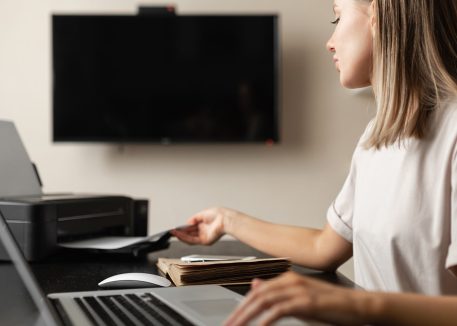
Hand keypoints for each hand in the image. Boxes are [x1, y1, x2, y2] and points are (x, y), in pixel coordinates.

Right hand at [170, 207, 235, 244]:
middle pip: (189, 234)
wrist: (225, 219)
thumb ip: (194, 219)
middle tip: (172, 232)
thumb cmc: (218, 214)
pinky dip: (185, 238)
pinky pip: (192, 241)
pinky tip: (179, 235)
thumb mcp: (202, 214)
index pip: (191, 228)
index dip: (183, 229)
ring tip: (173, 233)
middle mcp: (204, 231)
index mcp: (204, 224)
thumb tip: (187, 222)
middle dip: (180, 233)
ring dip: (180, 236)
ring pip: (189, 238)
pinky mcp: (205, 241)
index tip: (176, 228)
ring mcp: (204, 237)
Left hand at [224, 272, 368, 325]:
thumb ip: (277, 293)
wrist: (357, 305)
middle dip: (239, 311)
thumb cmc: (330, 305)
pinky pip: (280, 310)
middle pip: (256, 295)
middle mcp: (290, 280)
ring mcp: (298, 290)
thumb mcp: (299, 298)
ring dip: (247, 315)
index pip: (257, 291)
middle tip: (228, 324)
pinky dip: (266, 318)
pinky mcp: (306, 302)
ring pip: (264, 300)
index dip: (242, 305)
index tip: (232, 319)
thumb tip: (256, 286)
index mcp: (287, 278)